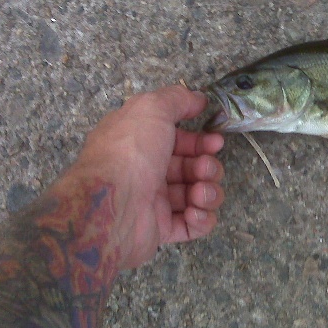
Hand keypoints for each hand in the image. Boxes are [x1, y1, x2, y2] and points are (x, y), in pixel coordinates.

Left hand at [73, 85, 224, 268]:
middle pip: (192, 167)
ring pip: (197, 195)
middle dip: (207, 167)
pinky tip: (194, 212)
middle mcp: (147, 170)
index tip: (216, 141)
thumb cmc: (130, 152)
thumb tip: (198, 99)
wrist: (111, 205)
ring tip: (199, 193)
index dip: (201, 140)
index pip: (179, 140)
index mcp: (141, 143)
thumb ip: (177, 99)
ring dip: (208, 192)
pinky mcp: (161, 229)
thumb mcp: (151, 109)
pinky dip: (201, 218)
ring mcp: (154, 202)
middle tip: (204, 169)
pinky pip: (193, 224)